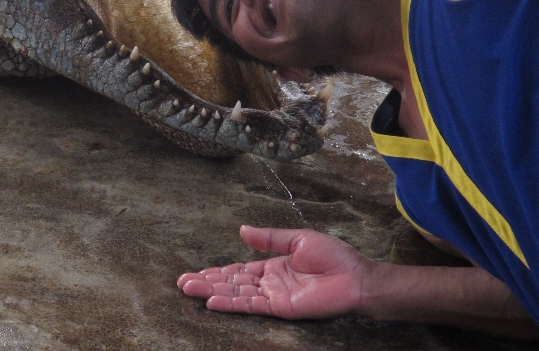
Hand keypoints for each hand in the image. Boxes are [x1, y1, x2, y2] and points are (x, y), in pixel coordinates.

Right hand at [177, 226, 371, 318]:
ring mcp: (273, 296)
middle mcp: (269, 282)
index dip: (218, 271)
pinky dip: (231, 303)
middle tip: (182, 282)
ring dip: (212, 292)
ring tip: (189, 289)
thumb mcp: (297, 239)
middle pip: (232, 282)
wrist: (355, 277)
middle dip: (207, 282)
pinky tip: (213, 301)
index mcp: (273, 266)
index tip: (196, 272)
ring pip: (236, 294)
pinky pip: (251, 305)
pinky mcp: (281, 307)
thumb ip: (269, 238)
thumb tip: (242, 230)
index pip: (239, 270)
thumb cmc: (333, 256)